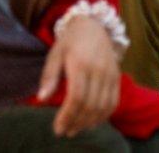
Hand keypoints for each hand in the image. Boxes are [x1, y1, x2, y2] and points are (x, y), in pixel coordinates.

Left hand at [38, 16, 119, 136]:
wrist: (92, 26)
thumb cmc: (69, 41)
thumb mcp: (54, 54)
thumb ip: (49, 77)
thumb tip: (41, 99)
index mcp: (80, 64)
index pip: (76, 97)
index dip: (67, 116)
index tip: (58, 128)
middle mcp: (98, 70)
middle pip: (90, 105)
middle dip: (77, 122)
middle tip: (65, 132)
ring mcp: (110, 74)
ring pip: (103, 106)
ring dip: (89, 122)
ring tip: (76, 129)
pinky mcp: (117, 77)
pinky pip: (114, 102)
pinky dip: (104, 116)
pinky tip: (92, 122)